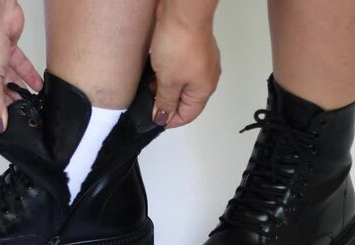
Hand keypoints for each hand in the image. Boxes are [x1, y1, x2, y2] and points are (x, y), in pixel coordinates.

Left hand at [150, 3, 220, 127]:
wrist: (182, 14)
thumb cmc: (179, 45)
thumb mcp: (168, 81)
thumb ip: (165, 102)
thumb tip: (163, 117)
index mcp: (204, 90)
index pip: (188, 115)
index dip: (170, 120)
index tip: (153, 119)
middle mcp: (206, 78)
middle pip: (185, 100)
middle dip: (166, 103)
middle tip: (148, 102)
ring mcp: (200, 63)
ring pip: (181, 84)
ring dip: (165, 87)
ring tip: (149, 85)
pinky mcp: (192, 50)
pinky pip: (180, 69)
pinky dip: (168, 73)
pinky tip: (155, 70)